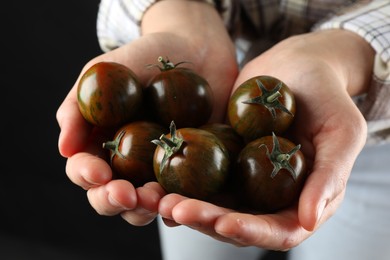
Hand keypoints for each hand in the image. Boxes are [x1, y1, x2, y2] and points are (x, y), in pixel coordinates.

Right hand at [56, 1, 236, 225]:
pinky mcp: (192, 169)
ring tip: (156, 200)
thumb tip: (65, 148)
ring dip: (147, 208)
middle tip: (126, 195)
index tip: (98, 173)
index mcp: (101, 145)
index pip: (85, 170)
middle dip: (115, 201)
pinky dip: (183, 202)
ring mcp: (160, 169)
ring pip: (148, 203)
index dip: (87, 175)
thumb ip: (79, 107)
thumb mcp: (102, 72)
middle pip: (113, 196)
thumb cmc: (142, 57)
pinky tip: (187, 201)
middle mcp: (128, 164)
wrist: (194, 50)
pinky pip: (186, 193)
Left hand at [158, 29, 373, 249]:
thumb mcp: (342, 132)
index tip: (223, 223)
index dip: (250, 232)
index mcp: (301, 200)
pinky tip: (155, 175)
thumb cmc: (329, 96)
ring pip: (210, 202)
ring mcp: (241, 178)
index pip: (277, 230)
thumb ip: (330, 178)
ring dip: (182, 204)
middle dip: (204, 219)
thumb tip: (310, 220)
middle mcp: (267, 196)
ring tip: (154, 197)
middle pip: (234, 221)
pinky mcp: (220, 157)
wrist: (298, 64)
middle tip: (173, 209)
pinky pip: (197, 173)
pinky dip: (176, 178)